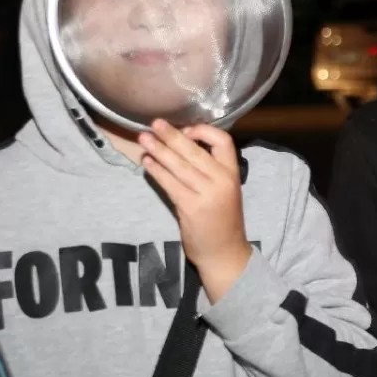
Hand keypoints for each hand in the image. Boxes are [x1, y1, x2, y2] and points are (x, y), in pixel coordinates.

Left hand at [139, 120, 251, 299]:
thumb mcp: (225, 190)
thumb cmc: (222, 220)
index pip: (224, 141)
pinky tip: (147, 163)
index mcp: (233, 174)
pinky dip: (156, 170)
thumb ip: (209, 170)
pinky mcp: (191, 207)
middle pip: (194, 150)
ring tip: (143, 139)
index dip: (203, 131)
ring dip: (158, 150)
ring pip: (178, 165)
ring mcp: (207, 194)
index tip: (187, 129)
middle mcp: (222, 181)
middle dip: (172, 135)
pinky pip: (169, 183)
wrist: (224, 252)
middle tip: (155, 124)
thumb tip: (181, 146)